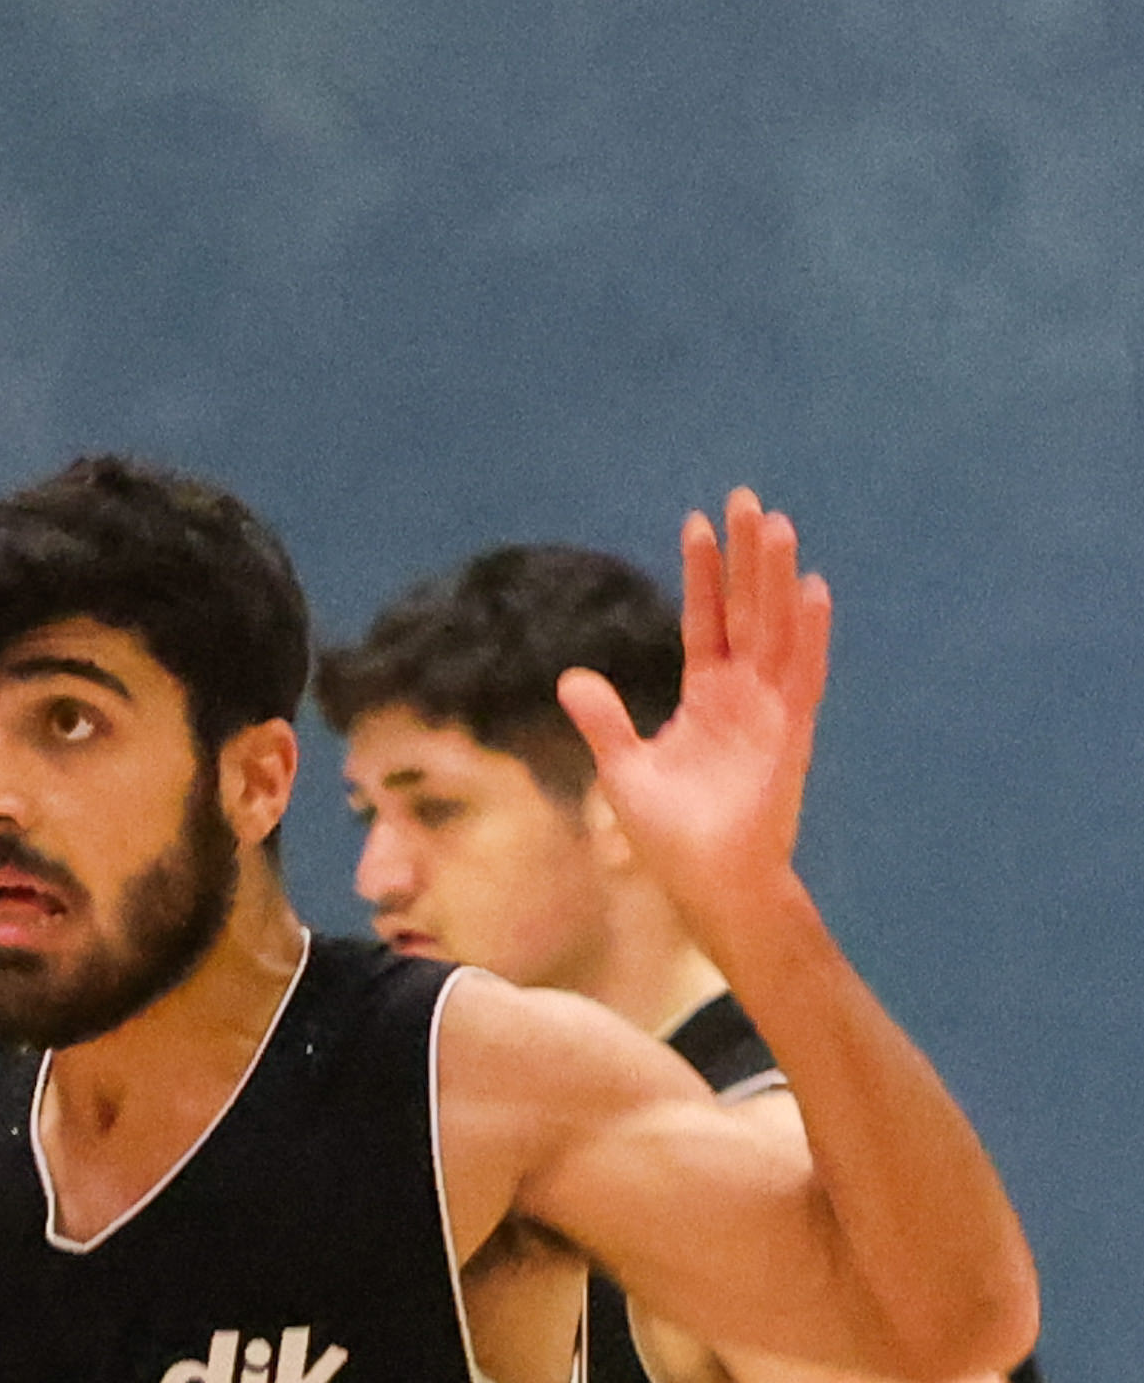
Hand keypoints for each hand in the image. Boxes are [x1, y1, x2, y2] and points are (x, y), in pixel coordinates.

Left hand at [559, 489, 828, 943]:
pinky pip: (803, 674)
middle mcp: (743, 695)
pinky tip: (812, 589)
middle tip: (745, 497)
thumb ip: (604, 720)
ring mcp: (771, 711)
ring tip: (776, 525)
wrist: (711, 885)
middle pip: (746, 610)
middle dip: (745, 556)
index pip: (704, 621)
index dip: (702, 574)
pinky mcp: (792, 734)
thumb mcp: (624, 769)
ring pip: (777, 629)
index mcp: (706, 698)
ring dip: (777, 579)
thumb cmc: (673, 838)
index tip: (695, 522)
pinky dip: (810, 633)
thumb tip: (571, 678)